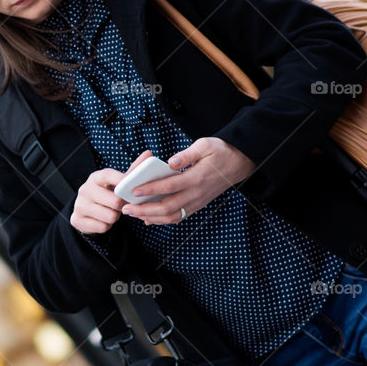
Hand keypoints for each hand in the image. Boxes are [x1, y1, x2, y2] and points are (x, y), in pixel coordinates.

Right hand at [70, 150, 153, 234]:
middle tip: (121, 205)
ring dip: (115, 217)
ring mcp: (79, 205)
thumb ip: (133, 171)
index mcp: (95, 178)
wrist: (86, 211)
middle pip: (115, 201)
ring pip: (110, 216)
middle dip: (122, 206)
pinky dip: (107, 226)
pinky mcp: (77, 220)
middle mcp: (85, 189)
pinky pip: (103, 227)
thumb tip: (149, 153)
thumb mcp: (117, 182)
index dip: (121, 180)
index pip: (108, 175)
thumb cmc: (107, 194)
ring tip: (111, 212)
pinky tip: (103, 220)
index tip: (132, 187)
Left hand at [120, 137, 256, 224]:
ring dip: (151, 217)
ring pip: (173, 216)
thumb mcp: (205, 145)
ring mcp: (198, 201)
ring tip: (134, 214)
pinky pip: (179, 216)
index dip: (150, 189)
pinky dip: (163, 220)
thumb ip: (187, 155)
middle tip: (126, 208)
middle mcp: (197, 193)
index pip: (170, 186)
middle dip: (144, 209)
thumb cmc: (221, 152)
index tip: (134, 190)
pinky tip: (149, 218)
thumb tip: (171, 162)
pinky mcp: (198, 204)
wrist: (240, 163)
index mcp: (197, 177)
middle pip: (168, 207)